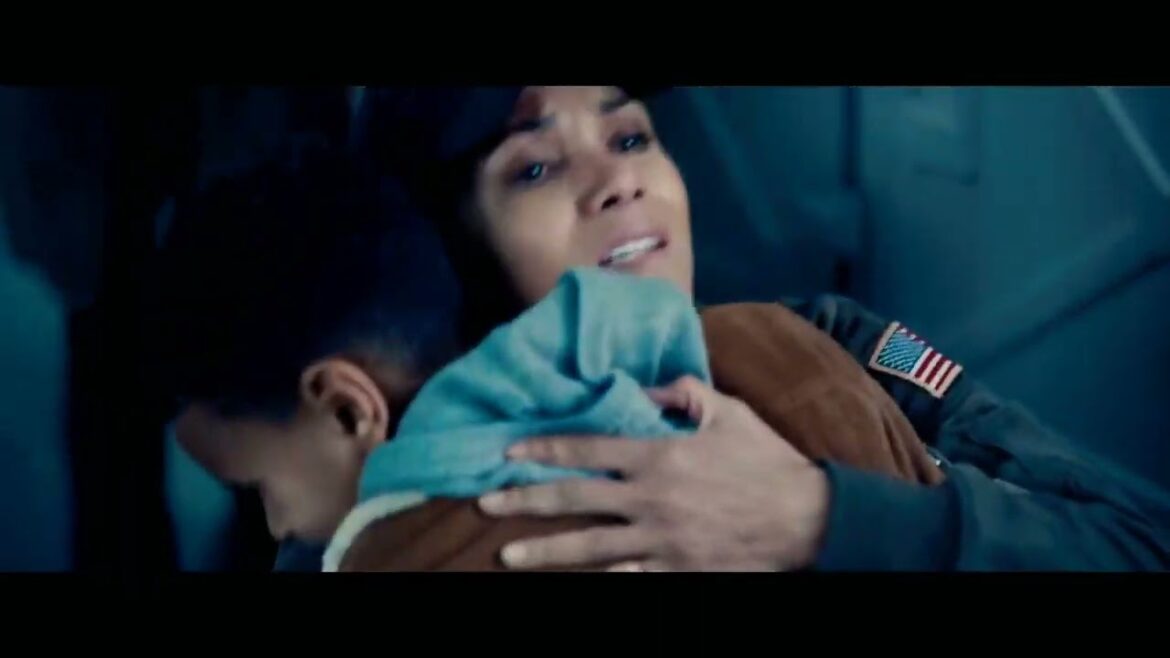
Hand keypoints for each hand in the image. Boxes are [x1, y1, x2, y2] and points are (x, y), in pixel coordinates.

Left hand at [477, 376, 831, 570]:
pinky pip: (627, 578)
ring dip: (543, 551)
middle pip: (575, 500)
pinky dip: (597, 580)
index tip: (510, 452)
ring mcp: (660, 540)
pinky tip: (566, 584)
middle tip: (485, 503)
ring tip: (506, 555)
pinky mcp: (677, 570)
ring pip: (589, 547)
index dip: (545, 449)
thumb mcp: (730, 413)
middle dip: (525, 500)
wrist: (808, 519)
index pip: (588, 448)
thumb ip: (685, 394)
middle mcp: (650, 498)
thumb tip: (647, 387)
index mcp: (659, 455)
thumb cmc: (767, 461)